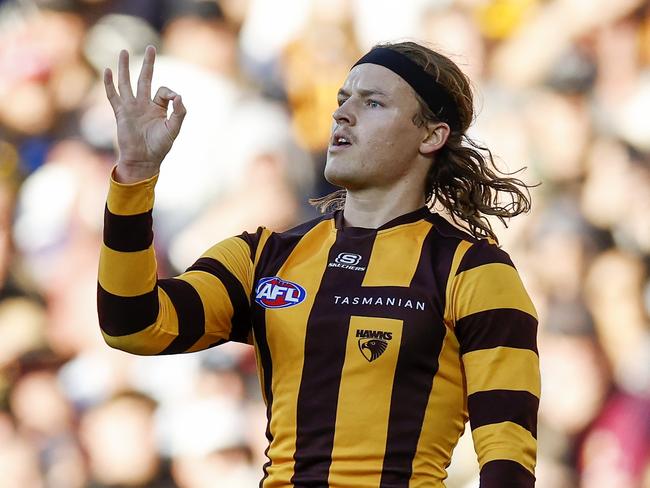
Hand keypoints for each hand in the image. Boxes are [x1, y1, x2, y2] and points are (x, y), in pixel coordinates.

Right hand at [104, 45, 185, 182]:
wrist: (143, 160)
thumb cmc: (159, 146)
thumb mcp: (174, 128)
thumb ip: (180, 112)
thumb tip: (179, 96)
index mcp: (158, 108)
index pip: (163, 91)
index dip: (170, 93)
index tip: (175, 100)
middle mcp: (144, 105)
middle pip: (145, 79)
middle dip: (148, 64)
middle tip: (151, 47)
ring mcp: (131, 108)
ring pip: (127, 83)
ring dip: (125, 67)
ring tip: (123, 52)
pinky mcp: (121, 113)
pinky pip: (113, 96)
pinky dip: (109, 83)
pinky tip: (107, 70)